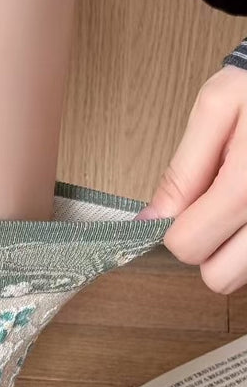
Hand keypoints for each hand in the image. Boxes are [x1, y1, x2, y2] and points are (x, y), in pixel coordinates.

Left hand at [137, 65, 246, 293]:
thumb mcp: (217, 108)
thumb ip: (182, 171)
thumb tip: (149, 221)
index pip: (188, 246)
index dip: (175, 228)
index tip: (183, 204)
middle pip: (219, 277)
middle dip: (206, 248)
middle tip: (211, 209)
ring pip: (243, 275)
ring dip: (232, 249)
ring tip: (236, 204)